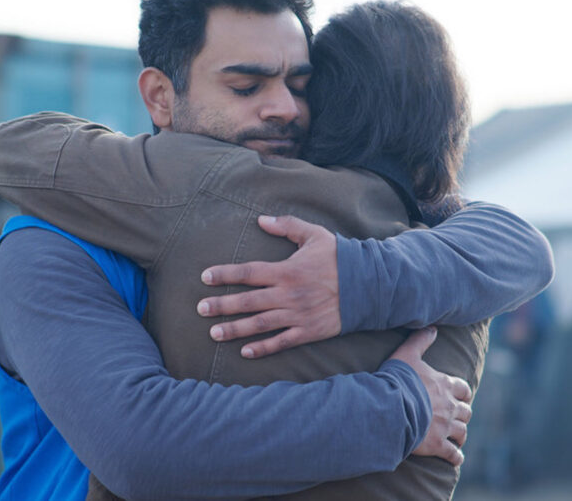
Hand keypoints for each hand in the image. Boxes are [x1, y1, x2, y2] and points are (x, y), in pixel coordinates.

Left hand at [198, 215, 339, 358]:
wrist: (371, 284)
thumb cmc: (340, 257)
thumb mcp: (315, 234)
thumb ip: (287, 226)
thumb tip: (261, 219)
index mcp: (287, 270)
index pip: (248, 272)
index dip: (225, 274)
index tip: (205, 277)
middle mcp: (289, 294)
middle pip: (248, 301)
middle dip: (222, 305)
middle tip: (200, 309)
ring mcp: (298, 315)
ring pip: (260, 324)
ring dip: (235, 329)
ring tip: (214, 333)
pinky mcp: (309, 331)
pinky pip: (282, 342)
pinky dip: (263, 348)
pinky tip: (245, 352)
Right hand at [389, 327, 473, 465]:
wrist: (392, 407)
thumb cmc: (399, 380)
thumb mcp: (407, 354)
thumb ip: (420, 340)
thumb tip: (432, 328)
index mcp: (445, 385)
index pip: (462, 389)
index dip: (462, 393)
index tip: (460, 396)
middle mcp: (450, 406)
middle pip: (466, 412)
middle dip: (462, 415)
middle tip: (456, 417)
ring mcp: (445, 427)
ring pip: (462, 432)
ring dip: (460, 435)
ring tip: (456, 438)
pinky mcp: (438, 445)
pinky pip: (453, 454)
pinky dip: (456, 456)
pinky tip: (455, 458)